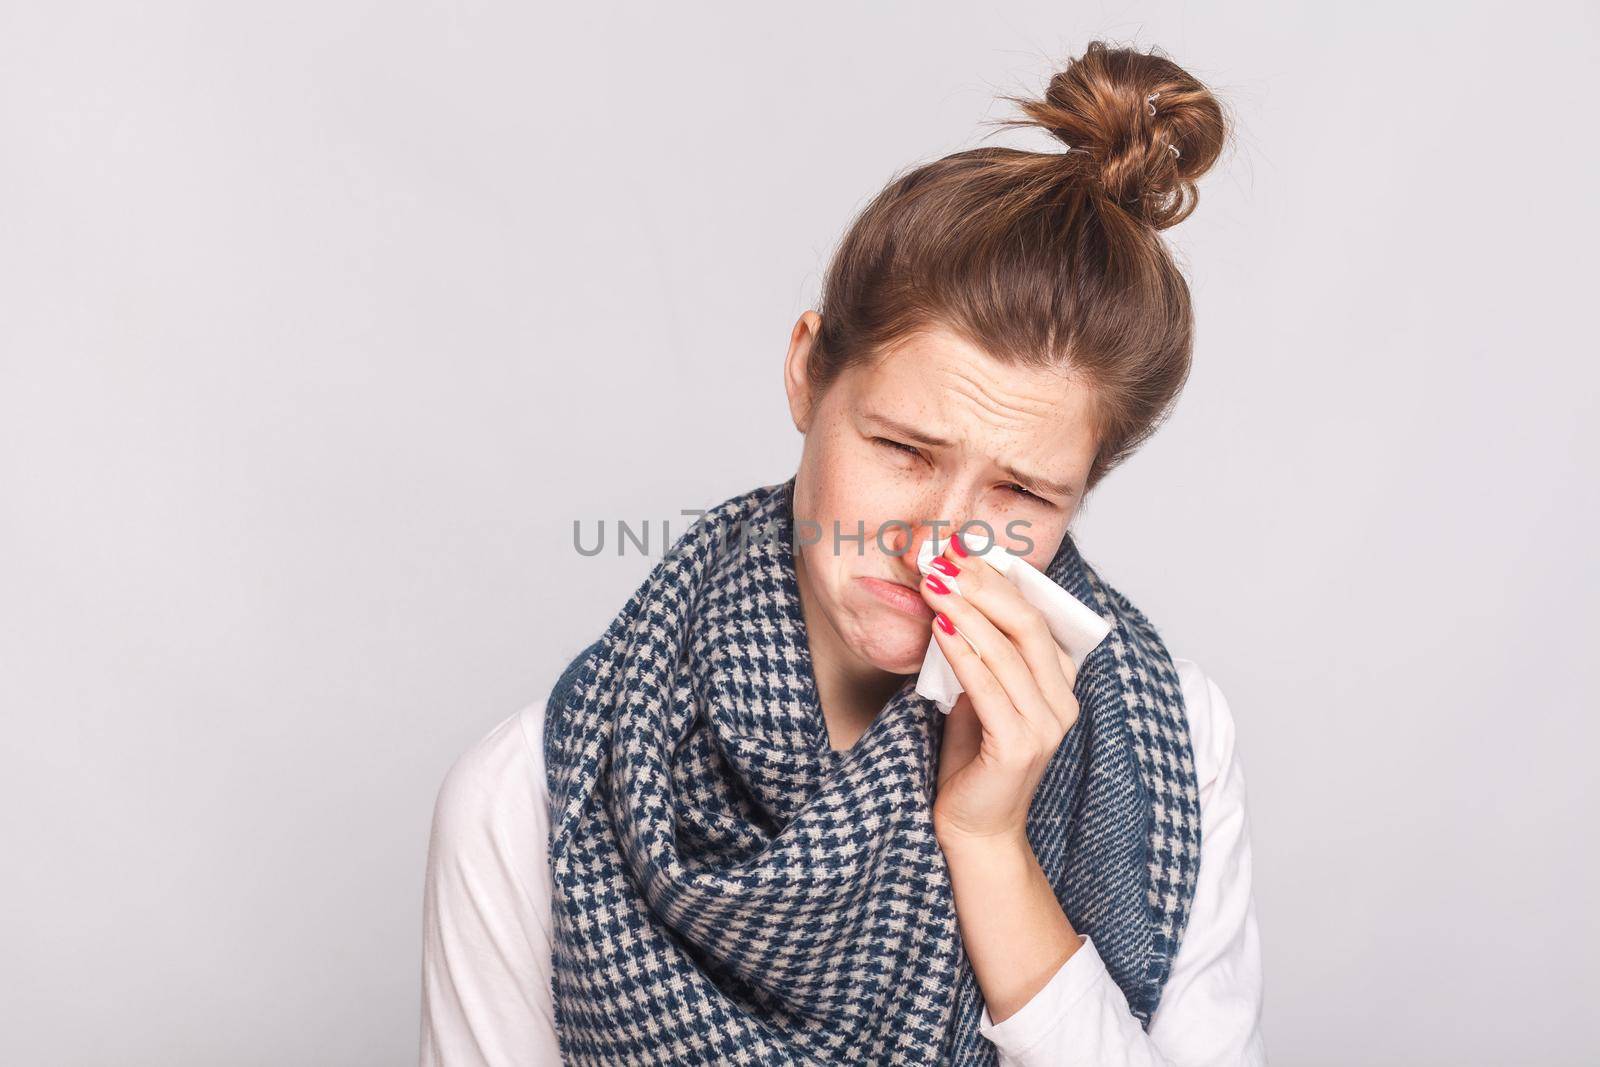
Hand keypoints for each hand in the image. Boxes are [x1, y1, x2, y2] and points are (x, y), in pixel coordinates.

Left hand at [919, 532, 1080, 849]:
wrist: (974, 829)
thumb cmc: (972, 759)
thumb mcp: (979, 693)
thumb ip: (980, 653)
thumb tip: (953, 595)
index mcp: (1059, 682)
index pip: (1036, 614)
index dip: (1000, 579)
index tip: (961, 550)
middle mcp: (1062, 700)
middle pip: (1027, 624)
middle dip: (983, 585)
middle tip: (944, 558)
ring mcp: (1045, 725)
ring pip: (1008, 651)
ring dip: (967, 610)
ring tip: (934, 581)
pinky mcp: (1019, 747)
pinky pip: (988, 688)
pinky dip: (964, 653)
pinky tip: (940, 627)